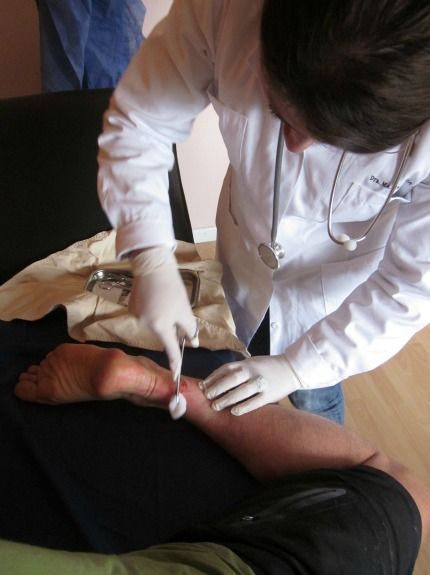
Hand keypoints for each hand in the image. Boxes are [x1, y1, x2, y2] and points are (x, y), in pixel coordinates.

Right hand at [129, 247, 197, 377]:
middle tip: (176, 306)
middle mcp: (145, 324)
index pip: (170, 350)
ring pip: (155, 323)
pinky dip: (153, 310)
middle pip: (163, 333)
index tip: (176, 377)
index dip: (175, 364)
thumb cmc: (172, 287)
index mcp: (160, 326)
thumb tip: (194, 343)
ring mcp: (136, 316)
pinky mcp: (131, 307)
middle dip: (171, 326)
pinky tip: (155, 296)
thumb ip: (189, 329)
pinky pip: (146, 315)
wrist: (152, 264)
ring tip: (166, 298)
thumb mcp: (185, 310)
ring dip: (163, 317)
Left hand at [200, 354, 300, 414]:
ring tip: (216, 406)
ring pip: (242, 391)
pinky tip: (234, 412)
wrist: (291, 368)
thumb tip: (217, 382)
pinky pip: (255, 401)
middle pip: (232, 379)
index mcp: (246, 363)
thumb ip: (238, 370)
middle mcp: (252, 371)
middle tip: (207, 397)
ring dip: (227, 398)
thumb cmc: (267, 367)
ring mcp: (261, 382)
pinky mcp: (270, 394)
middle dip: (217, 388)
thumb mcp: (252, 363)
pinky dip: (244, 407)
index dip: (212, 377)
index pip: (226, 369)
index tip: (202, 386)